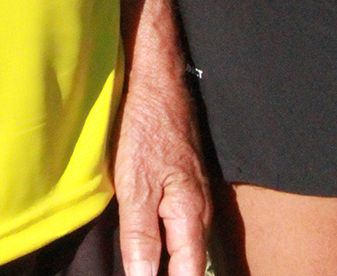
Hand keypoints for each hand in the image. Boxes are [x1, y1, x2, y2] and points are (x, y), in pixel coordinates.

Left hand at [113, 47, 211, 275]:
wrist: (157, 80)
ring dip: (168, 261)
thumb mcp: (135, 185)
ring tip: (144, 265)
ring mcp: (195, 195)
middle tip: (139, 272)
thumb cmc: (145, 128)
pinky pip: (179, 224)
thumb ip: (140, 237)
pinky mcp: (184, 183)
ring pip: (185, 244)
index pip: (190, 275)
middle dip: (169, 274)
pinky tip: (149, 243)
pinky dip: (166, 240)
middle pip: (190, 263)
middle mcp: (201, 211)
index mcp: (192, 216)